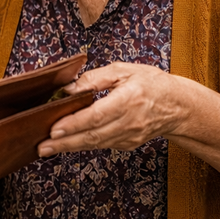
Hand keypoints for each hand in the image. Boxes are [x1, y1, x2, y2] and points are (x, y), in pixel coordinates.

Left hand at [38, 62, 186, 156]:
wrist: (178, 106)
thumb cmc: (151, 83)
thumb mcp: (124, 70)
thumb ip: (94, 78)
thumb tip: (69, 88)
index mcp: (129, 99)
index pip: (97, 115)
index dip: (74, 123)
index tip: (54, 128)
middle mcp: (130, 122)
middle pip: (93, 135)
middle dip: (64, 142)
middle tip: (42, 146)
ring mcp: (130, 136)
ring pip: (95, 144)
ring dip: (69, 147)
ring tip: (46, 148)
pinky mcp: (127, 144)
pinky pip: (101, 145)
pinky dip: (82, 146)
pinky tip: (66, 144)